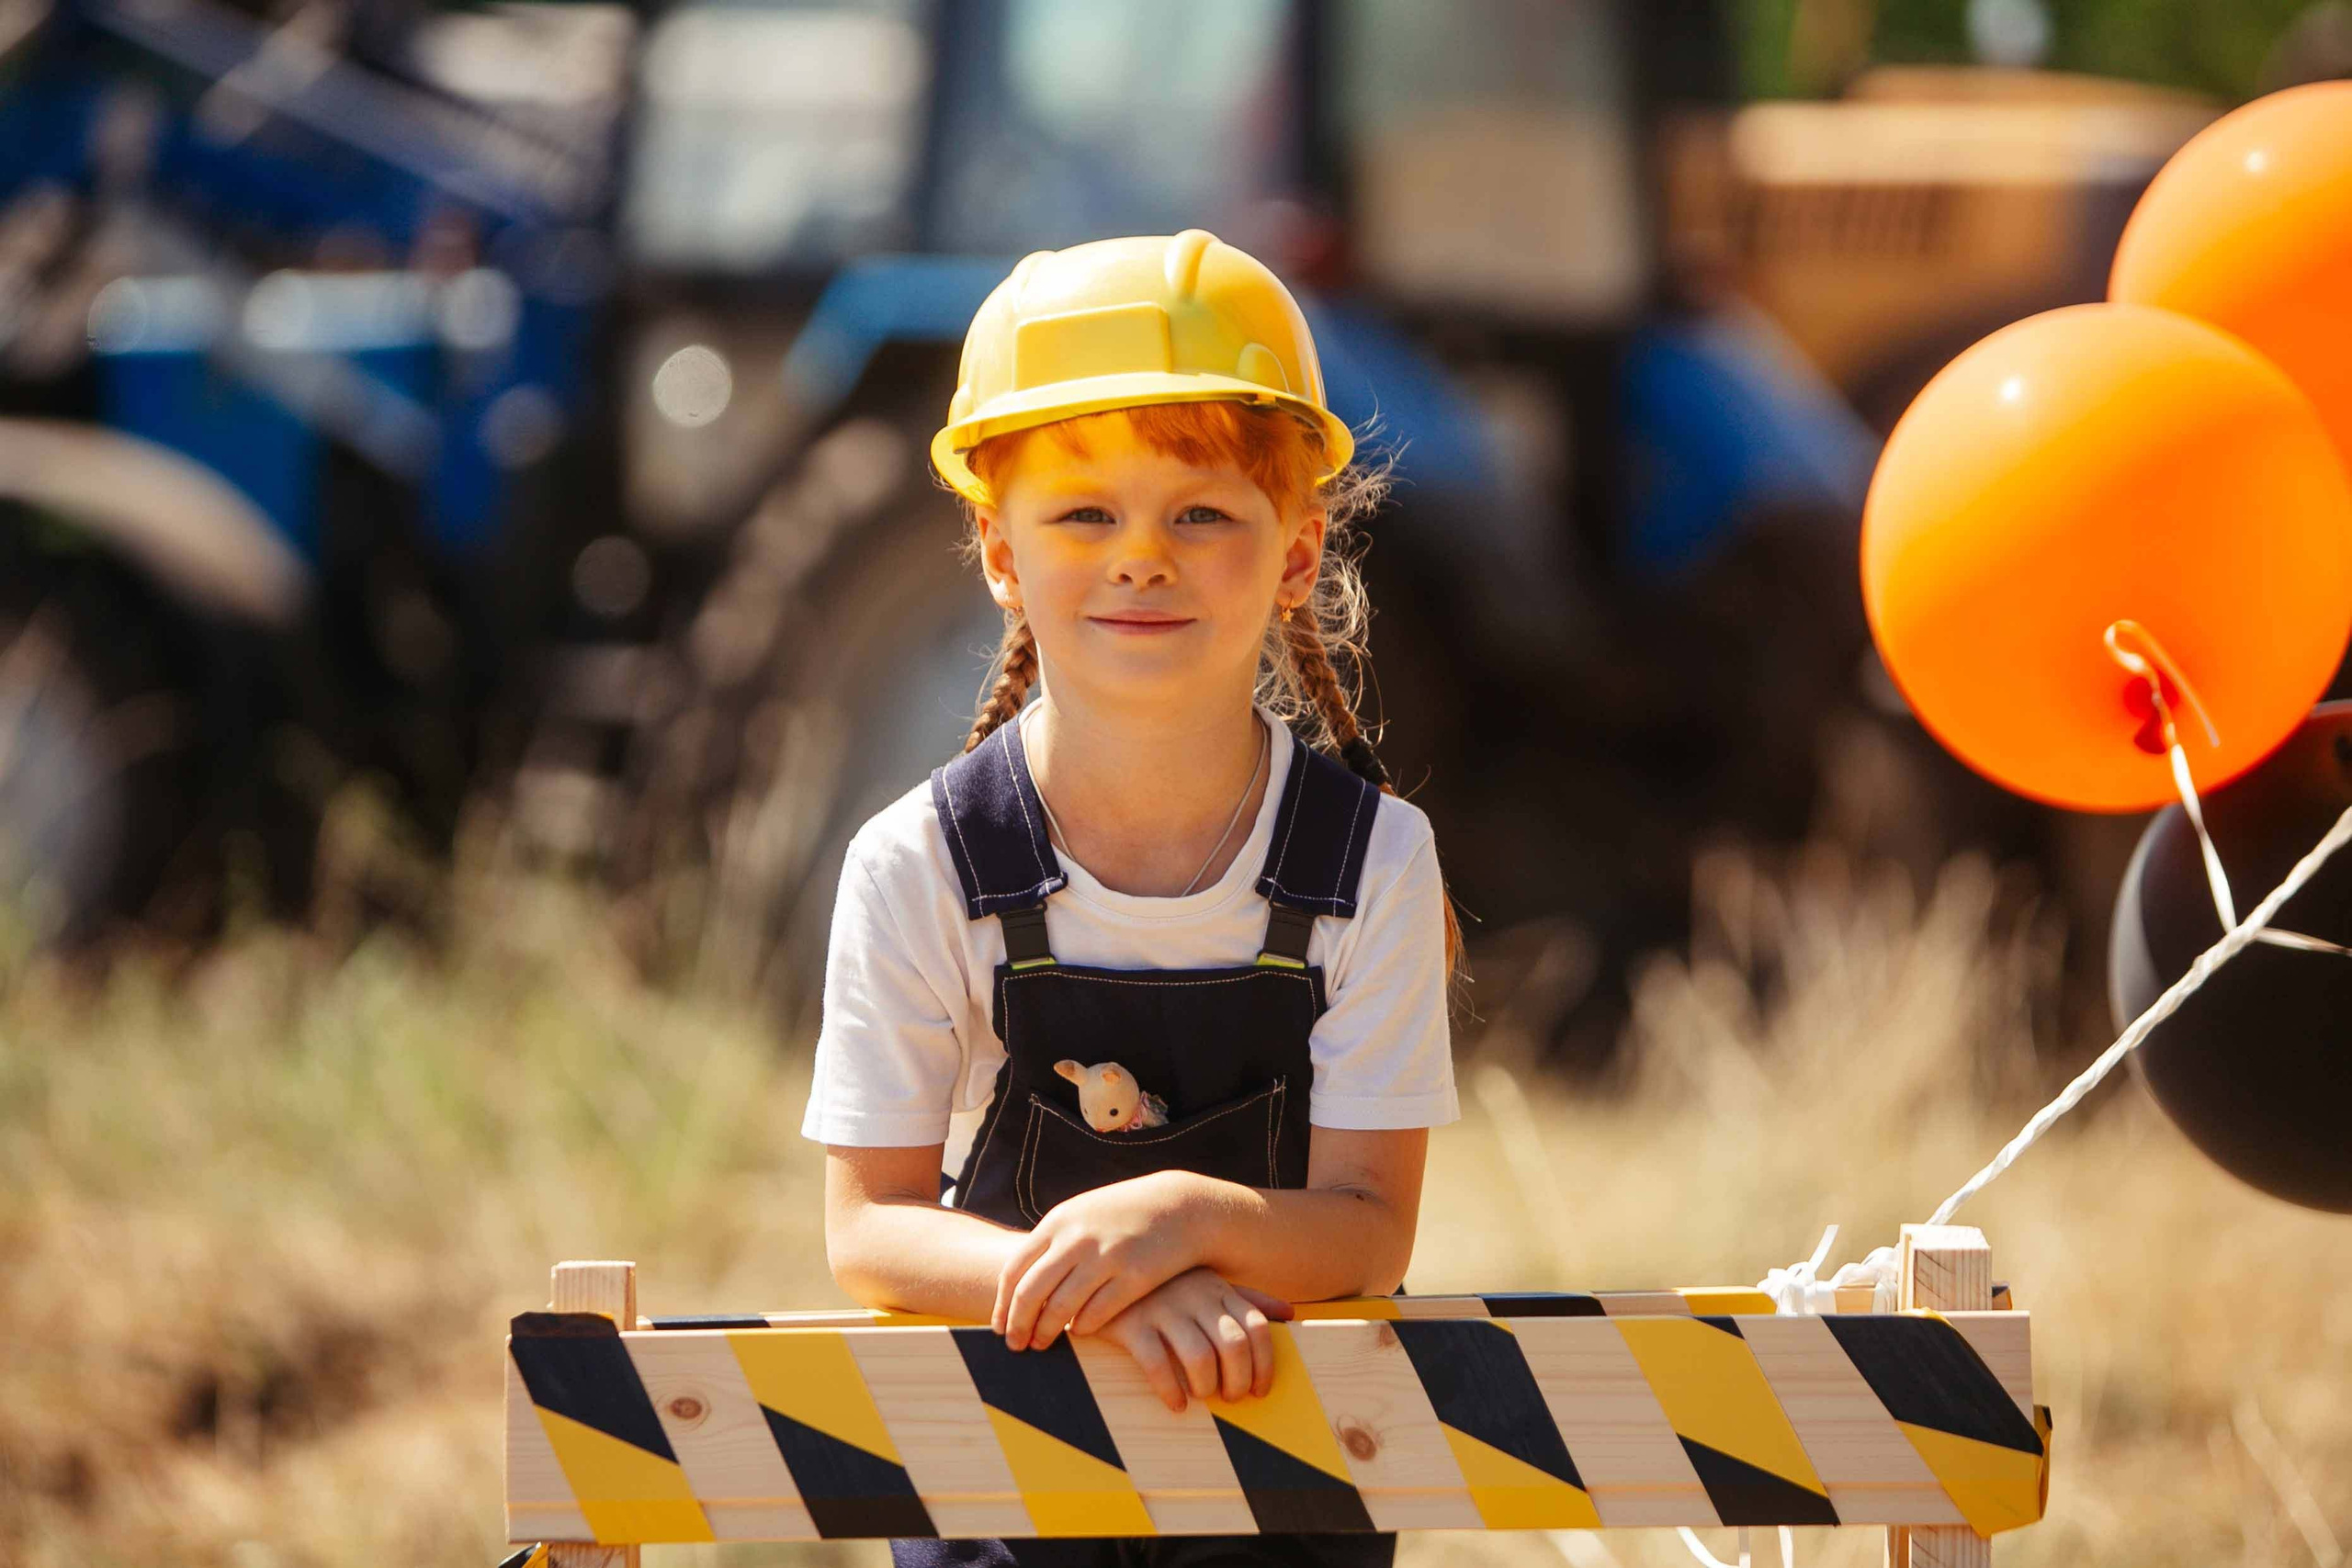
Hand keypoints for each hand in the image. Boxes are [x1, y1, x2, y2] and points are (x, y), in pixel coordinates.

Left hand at [994, 1171, 1209, 1350]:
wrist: (1181, 1205)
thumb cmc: (1125, 1214)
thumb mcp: (1083, 1215)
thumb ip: (1053, 1242)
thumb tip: (1019, 1281)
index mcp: (1059, 1222)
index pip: (1015, 1269)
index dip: (1002, 1304)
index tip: (999, 1327)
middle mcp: (1077, 1238)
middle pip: (1031, 1292)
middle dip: (1018, 1324)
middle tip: (1015, 1346)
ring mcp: (1107, 1257)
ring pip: (1061, 1307)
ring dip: (1046, 1332)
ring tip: (1042, 1345)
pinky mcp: (1136, 1276)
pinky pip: (1097, 1312)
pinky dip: (1081, 1327)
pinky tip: (1079, 1333)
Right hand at [1089, 1266, 1293, 1412]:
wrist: (1103, 1272)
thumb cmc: (1165, 1285)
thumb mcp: (1207, 1283)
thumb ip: (1246, 1299)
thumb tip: (1289, 1314)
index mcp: (1217, 1288)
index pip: (1256, 1328)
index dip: (1265, 1365)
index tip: (1259, 1390)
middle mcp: (1195, 1296)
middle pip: (1233, 1346)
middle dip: (1237, 1382)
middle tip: (1230, 1398)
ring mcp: (1162, 1309)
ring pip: (1199, 1358)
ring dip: (1206, 1388)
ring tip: (1201, 1397)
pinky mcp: (1131, 1325)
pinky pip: (1156, 1365)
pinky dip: (1170, 1391)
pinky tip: (1175, 1402)